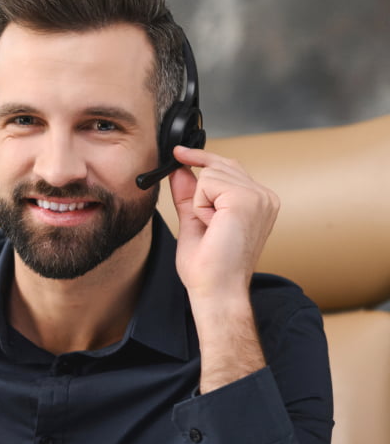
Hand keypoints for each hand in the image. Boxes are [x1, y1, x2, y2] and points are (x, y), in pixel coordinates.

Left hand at [168, 146, 280, 301]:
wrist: (217, 289)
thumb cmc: (209, 267)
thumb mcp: (194, 221)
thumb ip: (188, 194)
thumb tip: (180, 170)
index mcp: (259, 202)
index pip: (229, 167)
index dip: (202, 159)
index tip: (179, 153)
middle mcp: (264, 196)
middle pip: (219, 166)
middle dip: (200, 193)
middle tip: (207, 223)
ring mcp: (259, 196)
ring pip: (210, 174)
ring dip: (200, 203)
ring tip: (214, 228)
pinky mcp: (247, 198)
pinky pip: (207, 182)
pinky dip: (201, 205)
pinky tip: (214, 225)